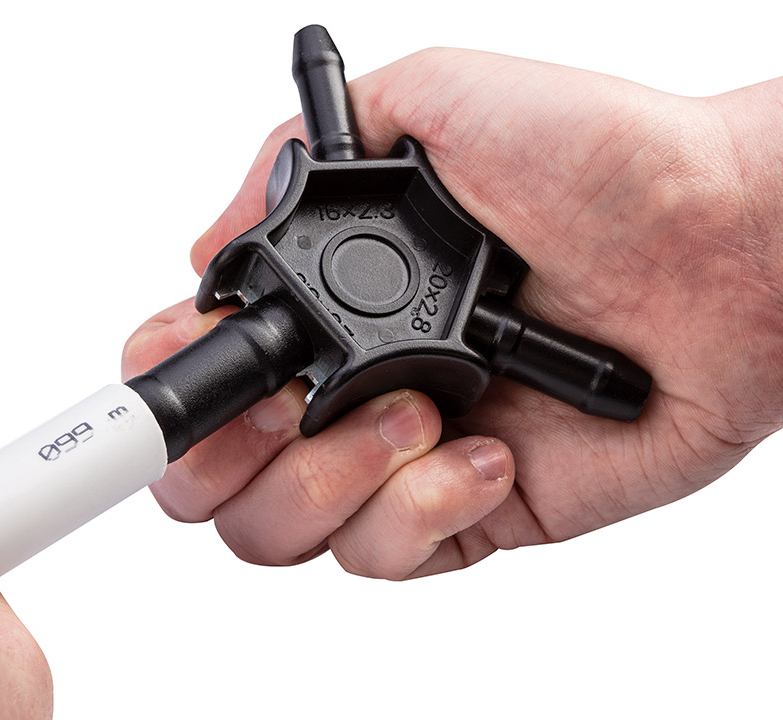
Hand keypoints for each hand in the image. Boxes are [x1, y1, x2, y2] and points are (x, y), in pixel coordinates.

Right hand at [122, 49, 782, 579]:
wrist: (726, 240)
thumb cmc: (598, 161)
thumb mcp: (429, 104)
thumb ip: (296, 158)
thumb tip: (205, 249)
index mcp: (322, 302)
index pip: (194, 370)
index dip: (162, 390)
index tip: (181, 376)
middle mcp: (344, 386)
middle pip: (210, 480)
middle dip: (226, 451)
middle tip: (292, 396)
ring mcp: (399, 458)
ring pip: (282, 533)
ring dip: (332, 475)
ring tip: (421, 406)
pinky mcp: (466, 515)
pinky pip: (387, 559)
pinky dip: (419, 511)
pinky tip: (484, 449)